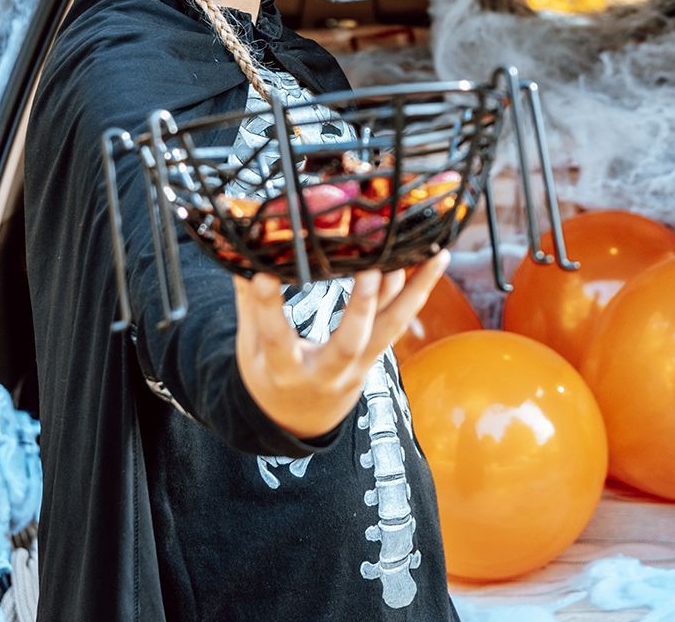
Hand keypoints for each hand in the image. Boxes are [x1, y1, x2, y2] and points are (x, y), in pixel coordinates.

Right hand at [233, 250, 451, 440]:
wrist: (301, 421)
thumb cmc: (270, 377)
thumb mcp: (249, 349)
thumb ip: (248, 303)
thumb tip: (239, 253)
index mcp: (284, 371)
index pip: (275, 339)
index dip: (268, 307)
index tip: (263, 274)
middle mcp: (326, 371)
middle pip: (349, 342)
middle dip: (361, 306)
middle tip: (370, 267)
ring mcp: (358, 365)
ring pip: (389, 329)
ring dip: (414, 291)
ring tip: (434, 255)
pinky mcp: (377, 354)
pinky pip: (399, 319)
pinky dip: (416, 289)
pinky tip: (436, 259)